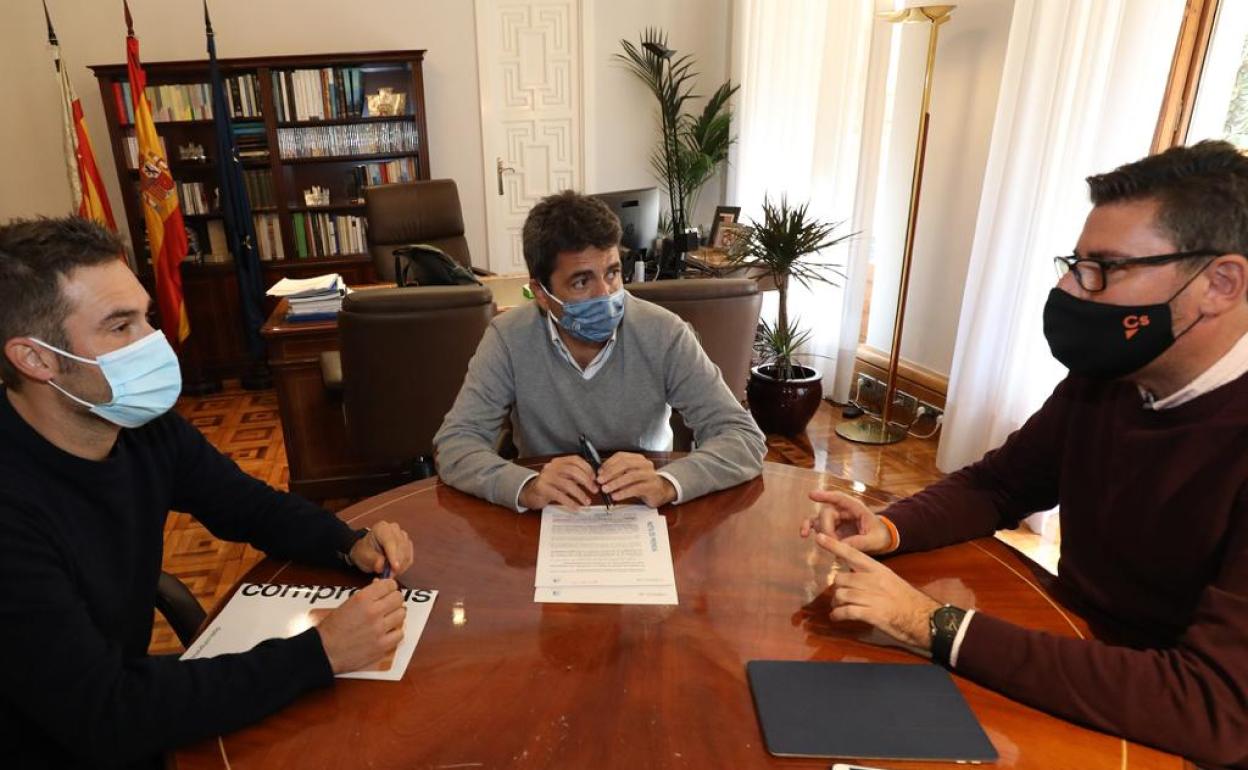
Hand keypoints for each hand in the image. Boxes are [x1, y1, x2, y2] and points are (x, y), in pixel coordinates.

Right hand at [316, 578, 405, 673]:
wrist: (325, 651)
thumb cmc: (333, 628)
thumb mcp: (347, 603)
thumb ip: (367, 595)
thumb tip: (381, 585)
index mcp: (363, 599)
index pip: (390, 584)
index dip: (389, 587)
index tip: (387, 591)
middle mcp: (373, 612)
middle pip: (399, 598)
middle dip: (394, 600)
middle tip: (388, 605)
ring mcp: (379, 629)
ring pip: (401, 614)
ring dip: (395, 615)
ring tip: (386, 619)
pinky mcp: (382, 645)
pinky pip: (400, 634)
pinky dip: (395, 632)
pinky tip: (386, 632)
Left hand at [349, 521, 413, 575]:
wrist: (367, 550)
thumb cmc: (364, 551)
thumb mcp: (364, 556)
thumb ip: (373, 560)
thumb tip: (381, 566)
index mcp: (382, 528)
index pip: (391, 541)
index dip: (393, 555)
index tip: (395, 568)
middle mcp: (394, 529)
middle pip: (401, 547)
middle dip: (397, 564)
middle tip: (389, 576)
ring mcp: (403, 536)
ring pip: (406, 553)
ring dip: (401, 566)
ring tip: (390, 574)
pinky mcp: (407, 544)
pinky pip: (409, 557)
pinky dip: (404, 566)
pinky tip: (396, 571)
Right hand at [519, 455, 598, 509]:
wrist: (530, 493)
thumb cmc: (550, 485)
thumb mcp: (562, 477)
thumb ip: (575, 476)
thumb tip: (592, 480)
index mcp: (558, 462)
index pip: (575, 460)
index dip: (587, 468)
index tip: (595, 478)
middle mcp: (552, 467)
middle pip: (573, 471)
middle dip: (586, 481)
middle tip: (594, 490)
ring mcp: (546, 477)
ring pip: (567, 484)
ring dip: (580, 494)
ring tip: (587, 502)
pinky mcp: (542, 489)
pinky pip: (559, 496)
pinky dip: (570, 502)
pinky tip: (576, 507)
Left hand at [598, 452, 675, 506]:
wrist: (661, 491)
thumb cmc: (642, 482)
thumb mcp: (630, 475)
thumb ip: (618, 473)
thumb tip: (601, 475)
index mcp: (637, 458)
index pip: (621, 456)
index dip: (608, 464)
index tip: (599, 472)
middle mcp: (644, 464)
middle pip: (625, 464)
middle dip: (610, 473)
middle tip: (600, 481)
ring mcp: (650, 475)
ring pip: (631, 476)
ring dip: (616, 483)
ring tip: (606, 489)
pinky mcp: (652, 486)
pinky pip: (636, 488)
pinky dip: (624, 492)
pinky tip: (616, 496)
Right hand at [799, 489, 892, 552]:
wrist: (881, 539)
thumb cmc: (879, 536)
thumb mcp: (873, 540)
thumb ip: (858, 542)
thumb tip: (841, 546)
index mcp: (856, 508)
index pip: (839, 498)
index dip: (825, 496)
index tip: (812, 495)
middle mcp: (843, 510)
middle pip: (827, 513)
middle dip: (827, 528)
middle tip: (834, 542)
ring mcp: (835, 518)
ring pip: (819, 519)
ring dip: (815, 529)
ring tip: (811, 537)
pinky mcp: (830, 527)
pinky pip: (816, 525)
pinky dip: (809, 528)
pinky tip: (804, 535)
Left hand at [816, 535, 940, 649]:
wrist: (924, 618)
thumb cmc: (906, 600)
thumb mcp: (889, 581)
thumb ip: (870, 577)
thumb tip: (851, 577)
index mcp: (878, 570)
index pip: (853, 554)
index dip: (834, 546)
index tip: (819, 537)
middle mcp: (873, 580)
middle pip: (840, 579)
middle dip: (837, 589)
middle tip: (839, 598)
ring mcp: (872, 597)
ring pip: (840, 594)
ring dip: (836, 603)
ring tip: (839, 609)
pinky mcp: (872, 613)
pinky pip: (846, 611)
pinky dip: (838, 615)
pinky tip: (837, 617)